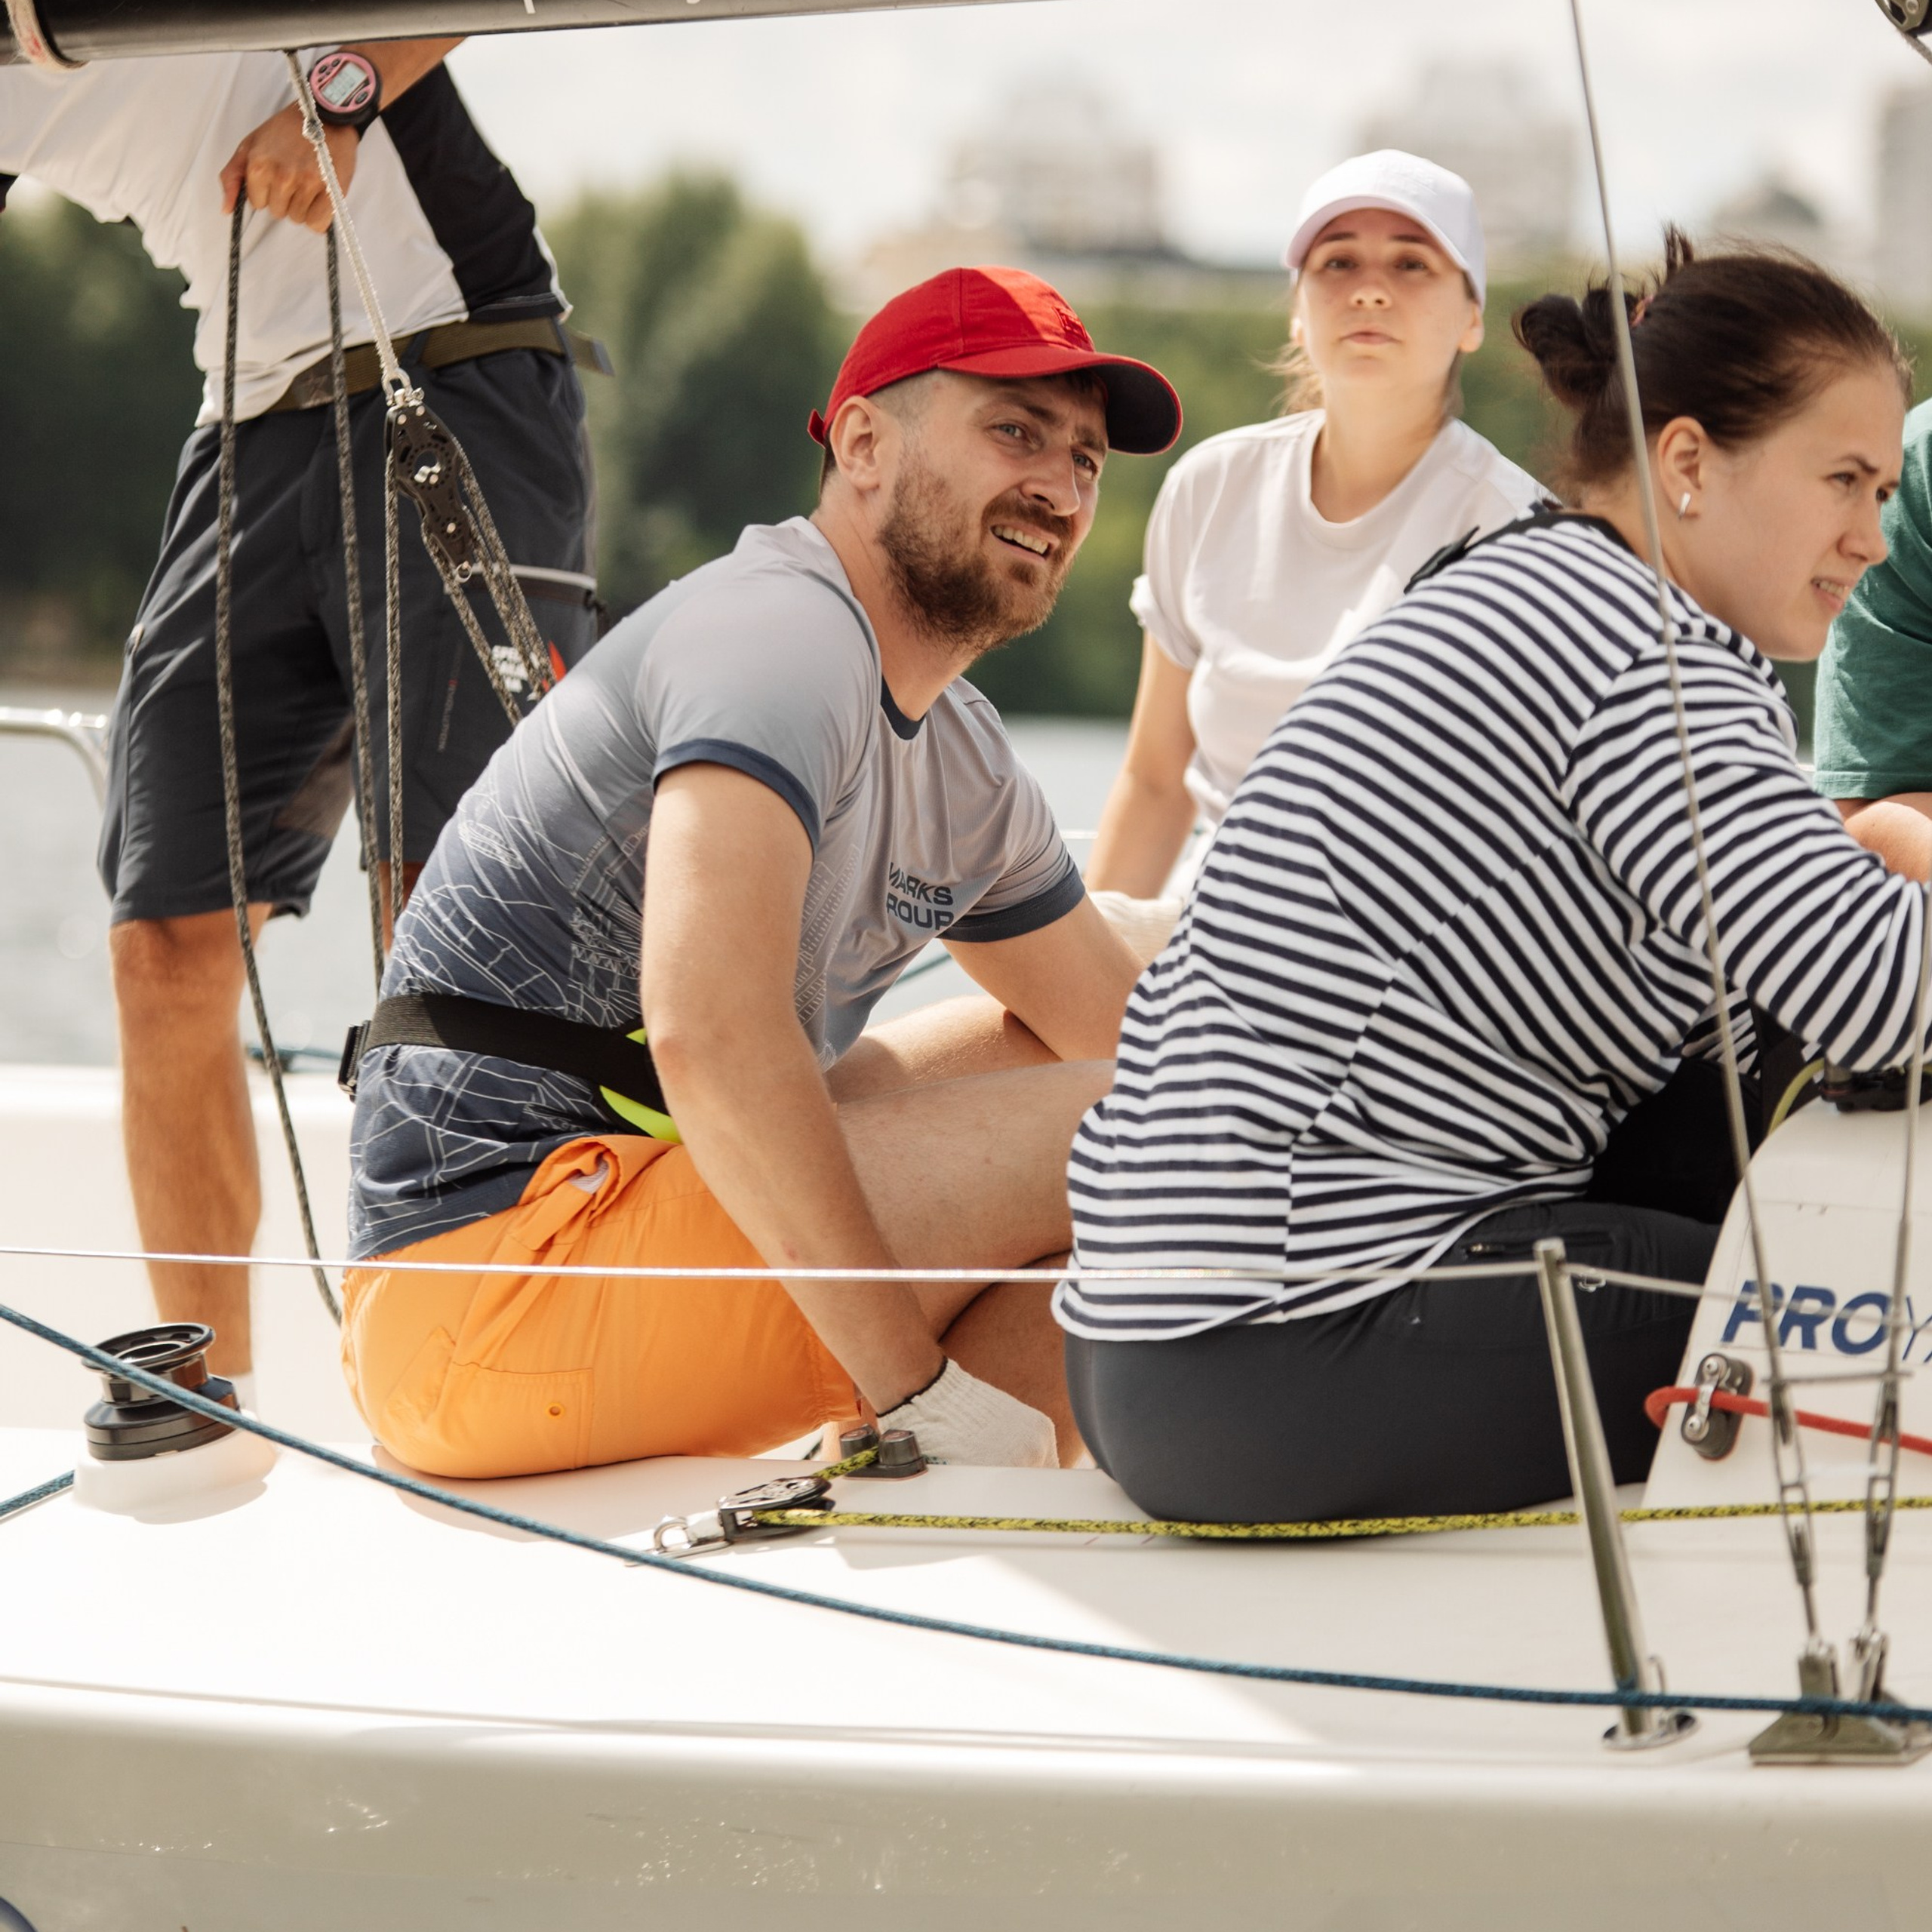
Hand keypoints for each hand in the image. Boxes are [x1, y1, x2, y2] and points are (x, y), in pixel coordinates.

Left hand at [219, 103, 358, 232]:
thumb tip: (226, 208)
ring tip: (308, 183)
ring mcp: (307, 184)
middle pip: (279, 212)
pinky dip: (319, 217)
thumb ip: (233, 175)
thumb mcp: (250, 145)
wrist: (323, 116)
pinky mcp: (330, 192)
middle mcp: (282, 176)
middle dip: (285, 199)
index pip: (258, 203)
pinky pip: (317, 223)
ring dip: (303, 207)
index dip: (267, 192)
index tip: (276, 177)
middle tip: (294, 177)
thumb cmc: (287, 129)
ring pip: (298, 218)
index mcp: (259, 165)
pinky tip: (320, 198)